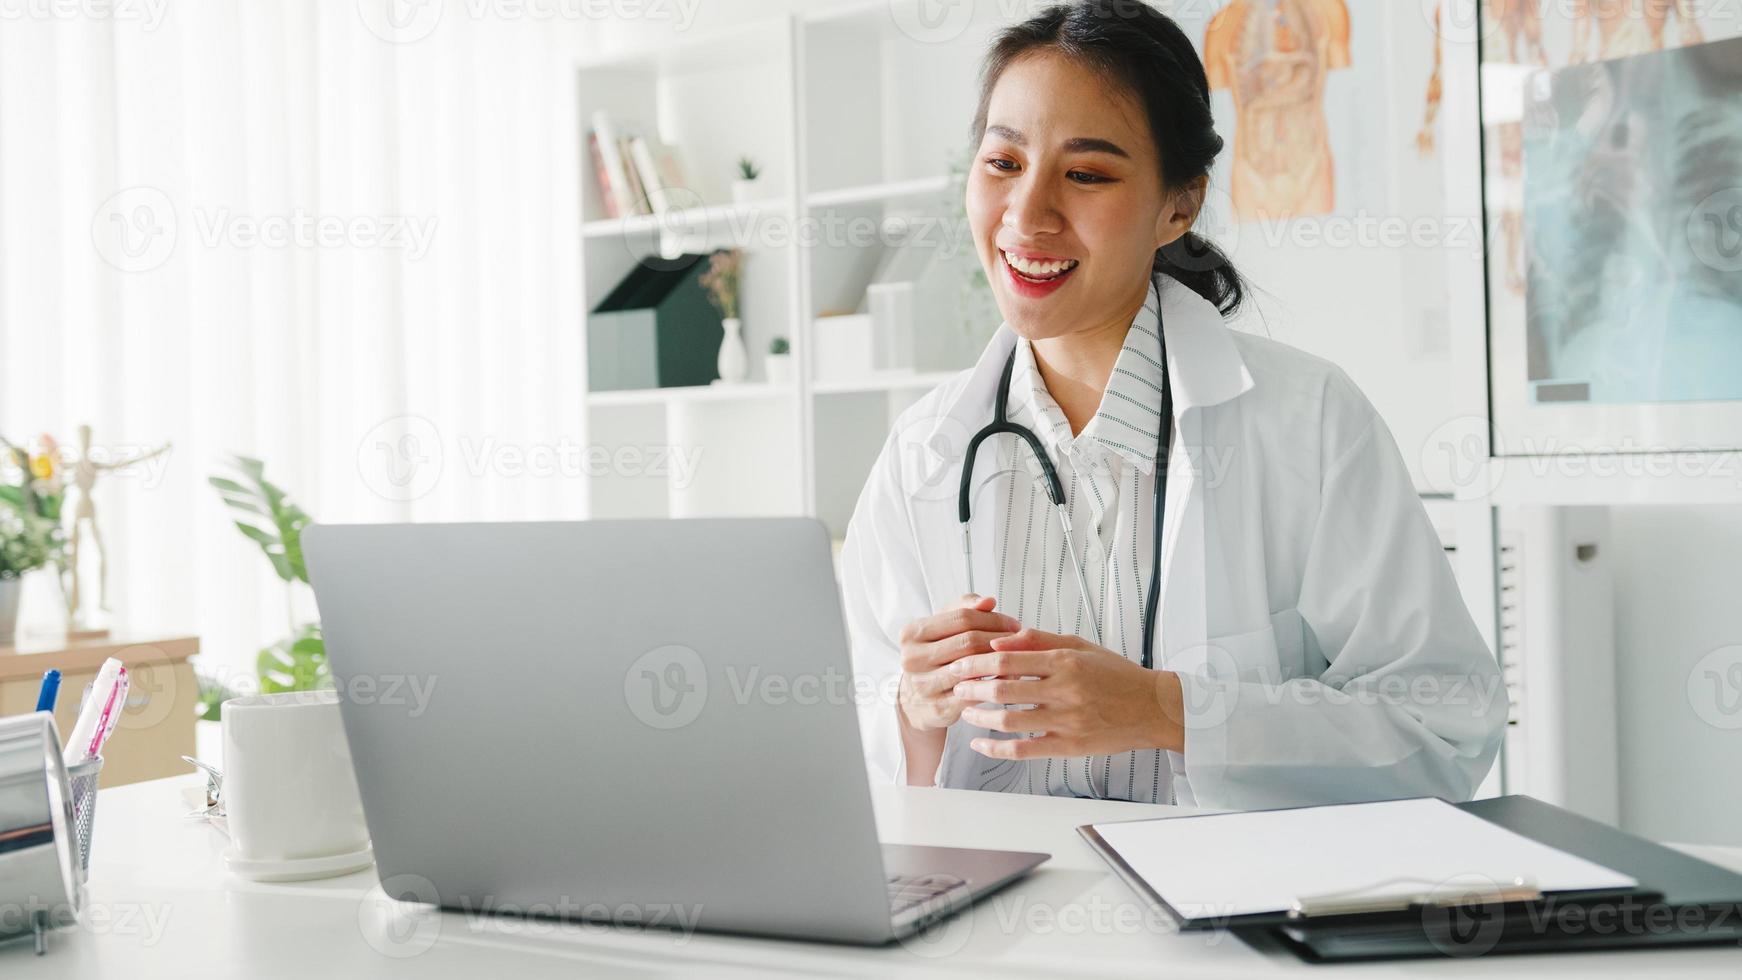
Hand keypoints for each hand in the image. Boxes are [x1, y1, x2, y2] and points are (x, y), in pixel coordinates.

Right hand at [897, 594, 1020, 732]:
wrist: (915, 702)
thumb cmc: (935, 658)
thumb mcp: (941, 628)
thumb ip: (964, 609)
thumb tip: (989, 601)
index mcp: (912, 632)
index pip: (962, 617)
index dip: (993, 619)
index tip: (1013, 624)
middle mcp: (912, 658)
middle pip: (968, 641)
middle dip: (1000, 639)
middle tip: (1020, 642)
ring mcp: (923, 685)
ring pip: (973, 668)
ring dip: (1000, 662)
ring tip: (1018, 658)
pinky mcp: (937, 708)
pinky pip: (975, 693)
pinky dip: (995, 684)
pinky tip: (1008, 679)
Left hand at [949, 627, 1185, 759]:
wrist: (1152, 708)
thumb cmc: (1116, 675)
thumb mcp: (1080, 647)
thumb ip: (1040, 641)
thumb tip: (1001, 639)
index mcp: (1065, 662)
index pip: (1007, 659)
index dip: (977, 661)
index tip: (959, 663)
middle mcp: (1064, 690)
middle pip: (1002, 688)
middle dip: (971, 688)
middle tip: (955, 686)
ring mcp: (1066, 720)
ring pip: (1009, 720)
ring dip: (980, 717)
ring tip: (965, 713)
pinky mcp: (1069, 746)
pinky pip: (1024, 749)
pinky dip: (997, 748)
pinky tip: (981, 744)